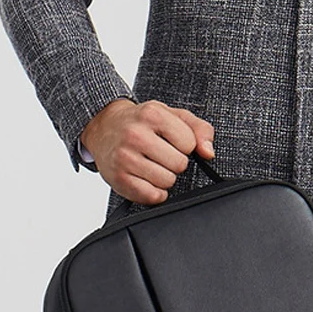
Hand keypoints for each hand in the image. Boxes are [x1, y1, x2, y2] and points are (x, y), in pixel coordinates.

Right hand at [80, 98, 214, 203]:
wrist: (104, 126)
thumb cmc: (141, 122)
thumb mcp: (172, 115)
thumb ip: (199, 129)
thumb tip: (208, 152)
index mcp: (153, 115)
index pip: (189, 144)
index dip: (185, 146)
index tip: (172, 142)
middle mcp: (136, 135)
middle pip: (179, 164)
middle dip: (175, 162)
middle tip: (161, 154)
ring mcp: (124, 158)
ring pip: (167, 182)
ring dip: (164, 177)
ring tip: (152, 164)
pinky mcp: (118, 179)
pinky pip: (151, 196)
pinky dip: (154, 192)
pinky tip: (146, 178)